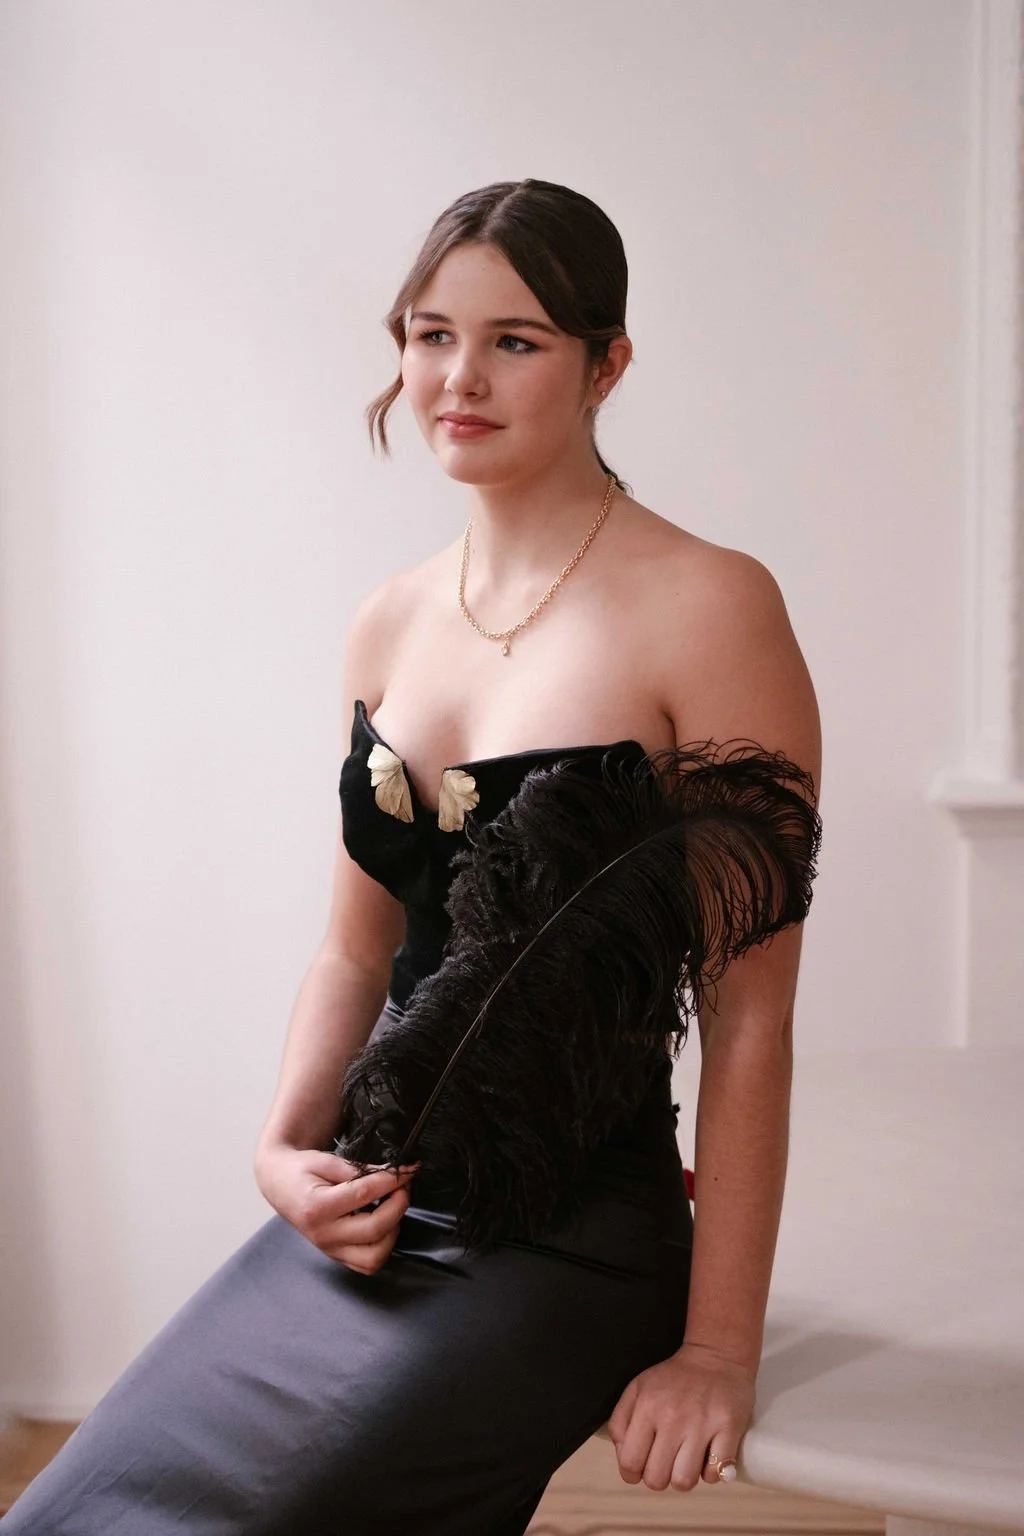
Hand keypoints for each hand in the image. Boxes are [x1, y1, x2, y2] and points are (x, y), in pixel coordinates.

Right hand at [255, 1144, 419, 1274]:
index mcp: (317, 1208)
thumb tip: (393, 1173)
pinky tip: (383, 1224)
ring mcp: (329, 1249)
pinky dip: (383, 1247)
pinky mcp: (336, 1256)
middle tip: (403, 1186)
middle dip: (398, 1204)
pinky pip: (367, 1264)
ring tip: (391, 1207)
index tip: (409, 1168)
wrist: (280, 1185)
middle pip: (374, 1229)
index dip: (393, 1180)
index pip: (365, 1194)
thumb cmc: (301, 1171)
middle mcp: (323, 1235)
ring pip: (374, 1256)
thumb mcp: (327, 1161)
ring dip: (393, 1230)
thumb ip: (359, 1169)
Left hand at [606, 1340, 755, 1491]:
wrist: (715, 1355)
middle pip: (656, 1479)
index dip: (632, 1474)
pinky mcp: (729, 1427)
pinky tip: (708, 1455)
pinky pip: (714, 1473)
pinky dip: (711, 1472)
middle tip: (667, 1461)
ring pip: (684, 1482)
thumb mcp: (638, 1389)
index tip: (642, 1467)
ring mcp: (702, 1423)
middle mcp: (672, 1417)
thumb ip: (621, 1422)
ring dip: (684, 1478)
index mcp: (647, 1407)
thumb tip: (624, 1457)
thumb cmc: (674, 1378)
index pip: (630, 1462)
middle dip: (659, 1477)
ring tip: (687, 1460)